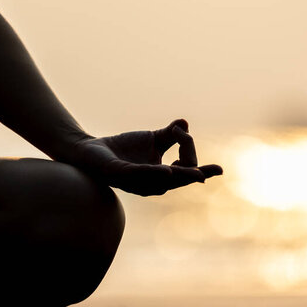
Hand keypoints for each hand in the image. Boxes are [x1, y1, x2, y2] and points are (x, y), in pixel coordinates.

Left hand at [72, 119, 222, 195]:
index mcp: (161, 176)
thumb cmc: (123, 149)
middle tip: (215, 171)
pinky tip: (167, 170)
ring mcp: (136, 181)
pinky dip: (155, 172)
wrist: (91, 150)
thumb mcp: (152, 139)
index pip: (186, 170)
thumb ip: (171, 134)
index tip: (192, 143)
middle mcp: (151, 183)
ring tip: (196, 173)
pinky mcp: (120, 174)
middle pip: (179, 179)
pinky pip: (140, 174)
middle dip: (196, 175)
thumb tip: (185, 123)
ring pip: (163, 180)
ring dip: (180, 176)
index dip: (194, 158)